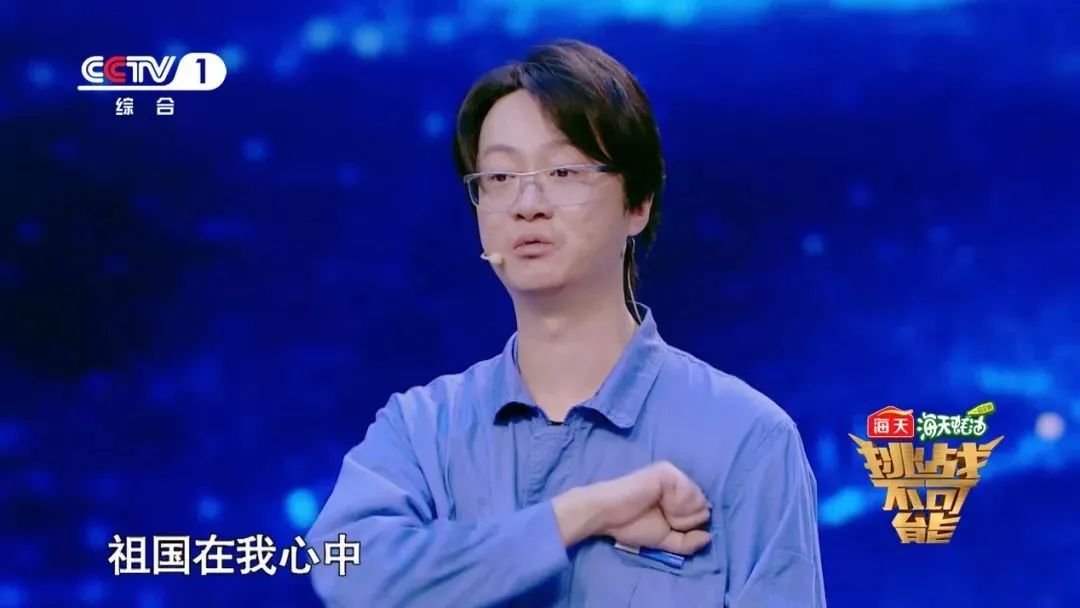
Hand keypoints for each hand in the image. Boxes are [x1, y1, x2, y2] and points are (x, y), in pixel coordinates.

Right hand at [553, 461, 711, 554]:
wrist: (607, 514)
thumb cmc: (631, 525)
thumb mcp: (665, 540)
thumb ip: (688, 541)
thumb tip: (709, 536)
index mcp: (677, 494)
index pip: (701, 512)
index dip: (687, 525)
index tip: (666, 523)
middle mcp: (678, 480)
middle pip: (704, 507)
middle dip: (685, 521)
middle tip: (661, 516)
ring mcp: (674, 474)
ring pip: (700, 502)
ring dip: (681, 515)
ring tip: (658, 509)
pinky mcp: (668, 471)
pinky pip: (690, 493)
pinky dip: (678, 506)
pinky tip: (659, 502)